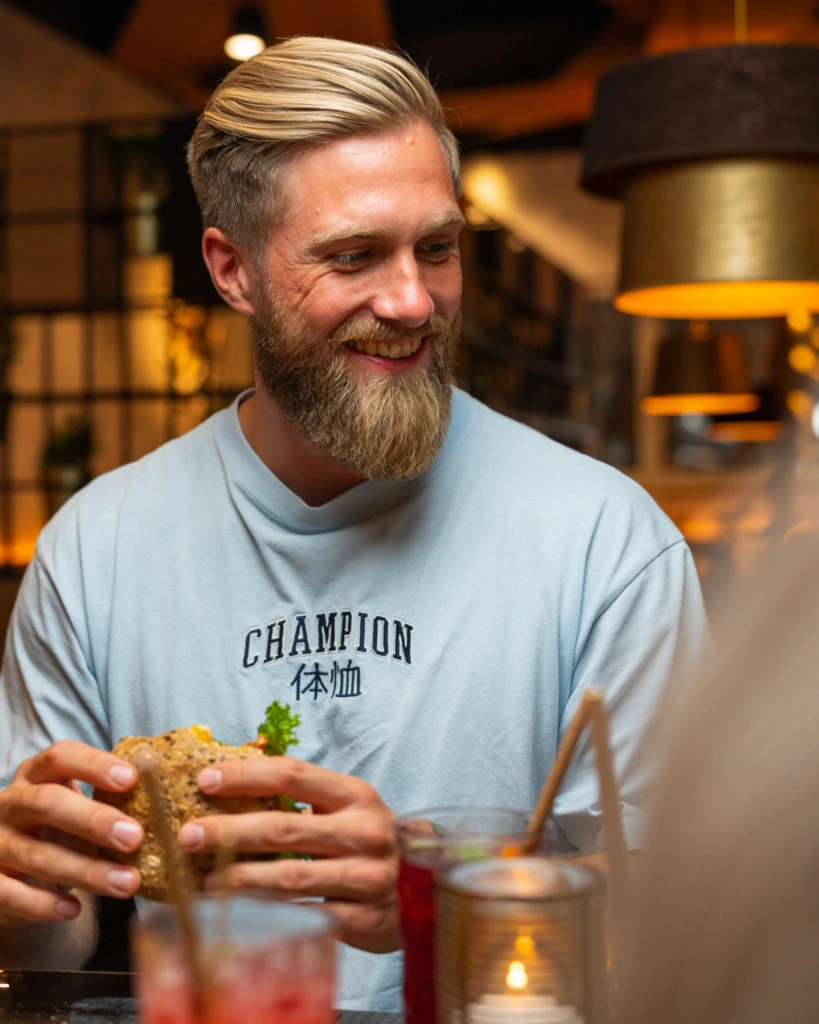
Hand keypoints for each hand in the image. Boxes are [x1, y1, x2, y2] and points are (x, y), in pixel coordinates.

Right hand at [0, 741, 143, 924]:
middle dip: (94, 820)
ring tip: (128, 882)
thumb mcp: (77, 805)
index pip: (60, 757)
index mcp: (36, 774)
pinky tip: (75, 910)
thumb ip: (109, 800)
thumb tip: (166, 803)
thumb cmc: (58, 828)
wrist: (11, 870)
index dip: (94, 765)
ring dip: (86, 871)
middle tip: (135, 837)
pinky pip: (10, 894)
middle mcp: (10, 803)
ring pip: (37, 855)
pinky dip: (44, 904)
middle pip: (47, 803)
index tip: (131, 778)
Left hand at [177, 757, 398, 952]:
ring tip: (208, 880)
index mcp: (356, 794)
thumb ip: (302, 794)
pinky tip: (242, 911)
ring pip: (291, 877)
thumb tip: (230, 779)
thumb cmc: (367, 839)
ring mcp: (367, 876)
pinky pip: (307, 915)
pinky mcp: (365, 918)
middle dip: (230, 831)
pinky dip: (270, 913)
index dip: (247, 775)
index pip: (294, 774)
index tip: (206, 780)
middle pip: (285, 827)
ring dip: (242, 878)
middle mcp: (364, 831)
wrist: (422, 887)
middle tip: (189, 835)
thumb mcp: (346, 806)